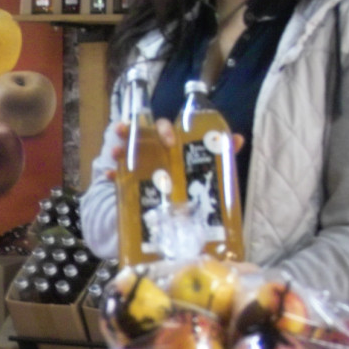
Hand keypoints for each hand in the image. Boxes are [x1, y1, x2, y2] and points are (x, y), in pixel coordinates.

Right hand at [103, 125, 244, 179]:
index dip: (165, 129)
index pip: (165, 129)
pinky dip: (112, 175)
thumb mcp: (203, 174)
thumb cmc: (185, 189)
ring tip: (116, 152)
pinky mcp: (126, 184)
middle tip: (135, 137)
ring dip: (120, 148)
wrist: (164, 218)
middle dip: (135, 132)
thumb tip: (238, 139)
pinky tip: (110, 177)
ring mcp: (137, 167)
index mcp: (170, 147)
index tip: (169, 139)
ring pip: (125, 151)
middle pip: (140, 136)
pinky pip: (116, 176)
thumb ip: (219, 155)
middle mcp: (152, 152)